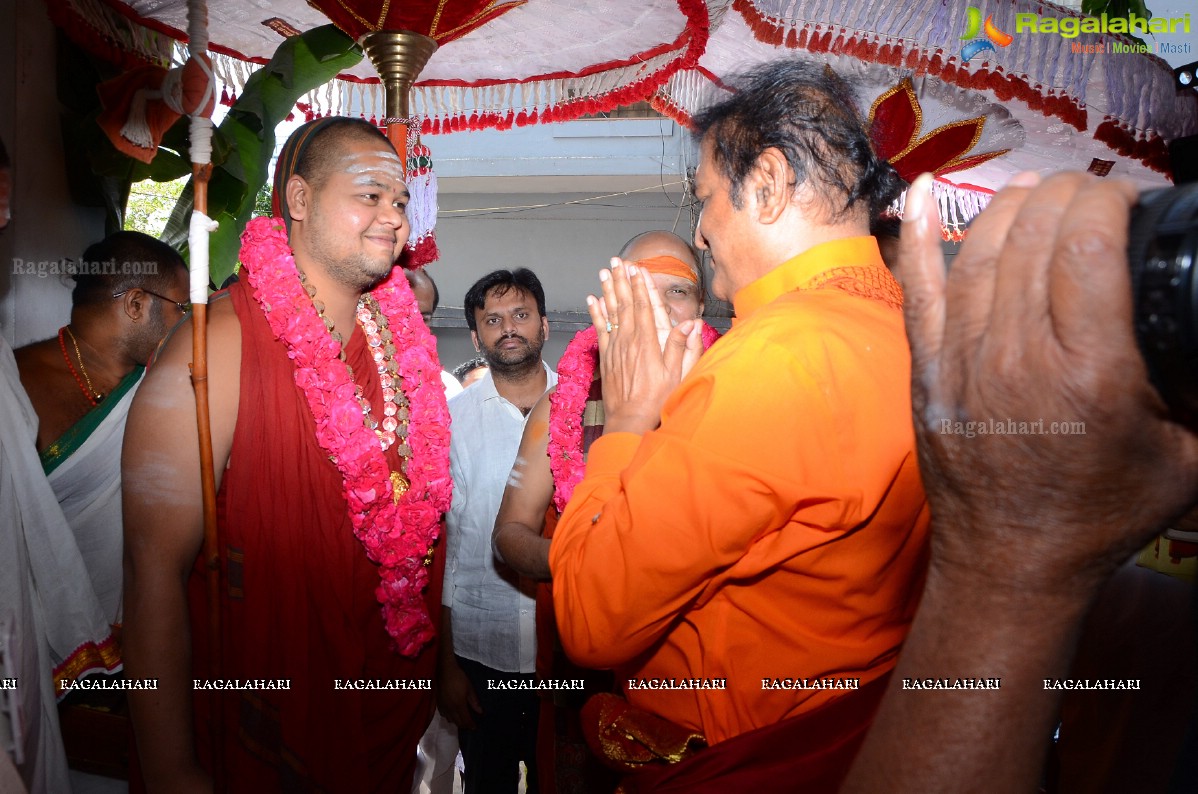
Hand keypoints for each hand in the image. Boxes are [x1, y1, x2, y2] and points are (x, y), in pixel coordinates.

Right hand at [436, 657, 480, 730]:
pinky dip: (449, 717)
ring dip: (457, 722)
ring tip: (462, 719)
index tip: (475, 727)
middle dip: (464, 725)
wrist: (444, 670)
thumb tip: (480, 712)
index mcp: (459, 705)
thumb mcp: (469, 688)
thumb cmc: (459, 678)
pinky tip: (452, 714)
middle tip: (470, 725)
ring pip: (450, 720)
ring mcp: (443, 707)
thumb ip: (474, 701)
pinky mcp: (438, 704)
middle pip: (457, 722)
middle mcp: (450, 709)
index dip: (471, 725)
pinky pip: (444, 715)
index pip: (465, 720)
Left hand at [587, 260, 702, 434]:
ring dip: (608, 290)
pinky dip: (596, 313)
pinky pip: (600, 329)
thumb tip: (691, 325)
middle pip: (625, 304)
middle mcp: (630, 341)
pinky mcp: (606, 357)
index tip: (638, 268)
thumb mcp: (677, 375)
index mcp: (648, 342)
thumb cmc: (658, 399)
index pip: (644, 307)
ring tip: (604, 272)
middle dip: (622, 280)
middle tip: (617, 261)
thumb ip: (682, 348)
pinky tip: (592, 299)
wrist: (630, 418)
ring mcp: (616, 348)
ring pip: (611, 312)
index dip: (640, 286)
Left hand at [901, 171, 1197, 598]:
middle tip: (1089, 196)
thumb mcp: (1188, 458)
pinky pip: (917, 288)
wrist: (1010, 562)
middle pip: (1034, 236)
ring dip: (1011, 206)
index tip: (1125, 201)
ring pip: (979, 251)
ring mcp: (964, 359)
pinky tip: (923, 191)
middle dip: (1065, 195)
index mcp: (1091, 371)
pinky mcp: (927, 369)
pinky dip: (918, 236)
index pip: (1087, 244)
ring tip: (1038, 192)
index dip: (1106, 201)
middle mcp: (1020, 356)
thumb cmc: (1097, 515)